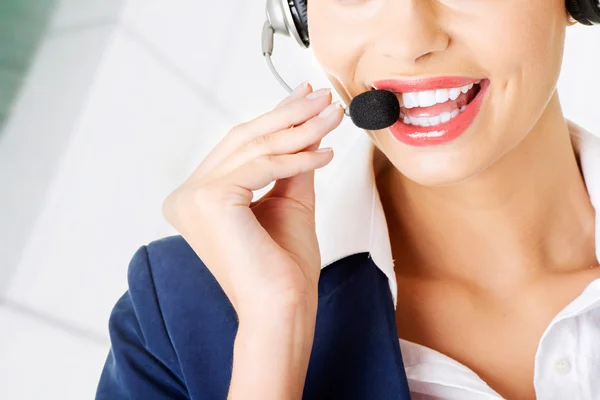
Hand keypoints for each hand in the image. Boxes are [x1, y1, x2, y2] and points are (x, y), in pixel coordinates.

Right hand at [162, 82, 343, 317]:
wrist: (281, 309)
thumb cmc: (283, 267)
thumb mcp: (289, 201)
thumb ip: (292, 163)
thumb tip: (307, 126)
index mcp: (197, 198)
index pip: (238, 147)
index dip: (273, 118)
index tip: (304, 100)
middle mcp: (186, 196)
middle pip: (244, 140)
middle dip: (289, 115)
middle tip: (322, 99)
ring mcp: (192, 197)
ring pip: (255, 148)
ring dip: (300, 129)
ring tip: (333, 117)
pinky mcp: (209, 199)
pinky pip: (264, 166)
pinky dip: (298, 157)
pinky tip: (325, 153)